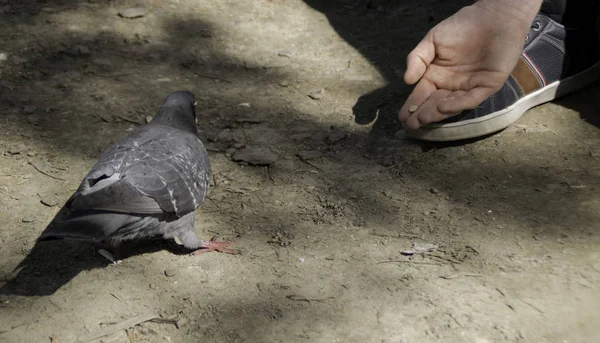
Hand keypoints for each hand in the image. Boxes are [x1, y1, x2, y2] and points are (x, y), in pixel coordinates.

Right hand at [399, 0, 541, 128]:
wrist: (493, 16)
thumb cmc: (462, 26)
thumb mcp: (432, 40)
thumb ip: (417, 58)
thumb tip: (407, 81)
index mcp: (438, 75)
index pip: (423, 94)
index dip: (412, 105)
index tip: (402, 117)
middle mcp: (453, 85)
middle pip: (434, 103)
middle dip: (422, 114)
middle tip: (410, 124)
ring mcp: (470, 87)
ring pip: (451, 105)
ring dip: (436, 113)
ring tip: (422, 118)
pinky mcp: (488, 85)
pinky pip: (471, 99)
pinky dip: (457, 104)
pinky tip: (442, 107)